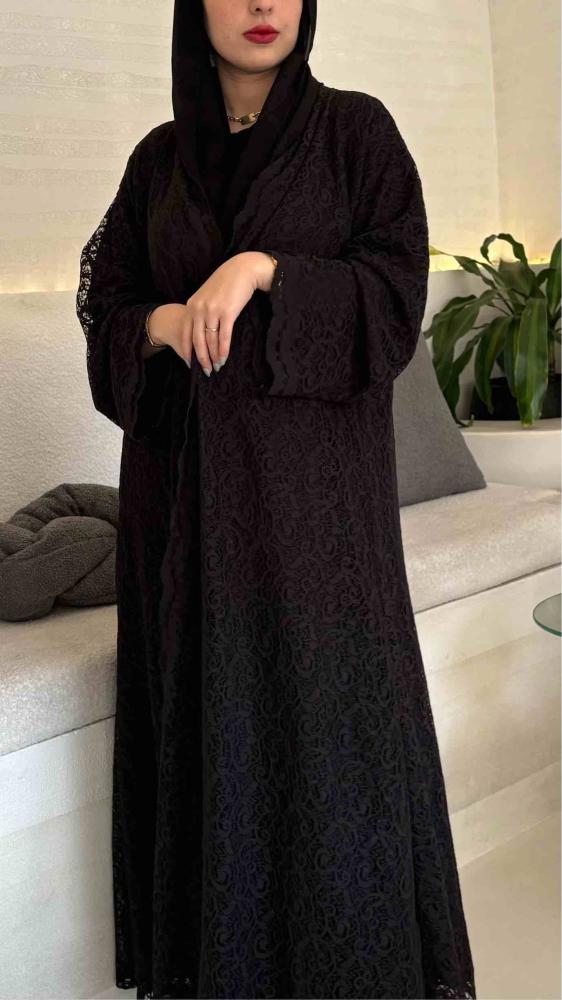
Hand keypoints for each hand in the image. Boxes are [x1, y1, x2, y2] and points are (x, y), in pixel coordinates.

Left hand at [179, 251, 275, 373]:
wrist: (242, 270)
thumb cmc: (226, 283)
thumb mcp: (207, 295)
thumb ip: (200, 310)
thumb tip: (200, 331)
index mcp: (191, 305)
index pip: (185, 333)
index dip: (187, 351)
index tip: (190, 364)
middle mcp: (199, 309)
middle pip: (196, 341)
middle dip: (201, 359)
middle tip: (205, 371)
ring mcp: (212, 311)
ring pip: (210, 341)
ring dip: (214, 356)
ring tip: (217, 367)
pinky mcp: (227, 313)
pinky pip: (223, 336)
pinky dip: (223, 350)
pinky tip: (224, 358)